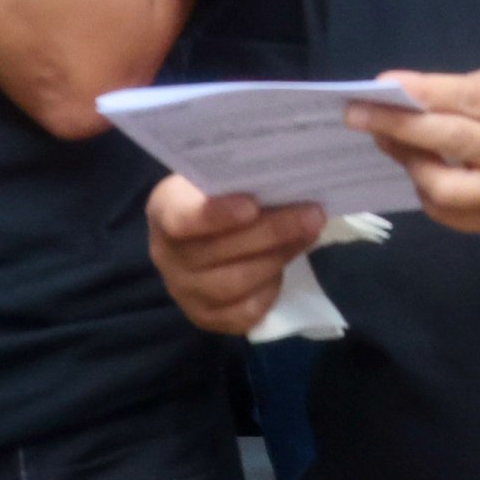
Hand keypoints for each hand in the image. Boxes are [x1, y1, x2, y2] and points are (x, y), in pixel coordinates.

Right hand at [145, 176, 328, 335]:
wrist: (209, 225)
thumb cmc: (223, 191)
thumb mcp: (226, 173)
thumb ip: (247, 173)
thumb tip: (293, 163)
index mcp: (166, 209)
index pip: (180, 218)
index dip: (214, 215)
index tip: (251, 206)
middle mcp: (166, 254)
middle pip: (216, 253)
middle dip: (271, 233)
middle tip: (313, 214)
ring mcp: (184, 290)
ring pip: (233, 284)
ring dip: (278, 257)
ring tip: (310, 232)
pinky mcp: (206, 316)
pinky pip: (243, 312)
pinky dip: (270, 289)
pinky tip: (287, 264)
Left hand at [358, 65, 479, 236]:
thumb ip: (469, 92)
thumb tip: (406, 100)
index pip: (467, 101)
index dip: (422, 93)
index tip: (379, 84)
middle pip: (450, 143)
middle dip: (398, 128)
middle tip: (356, 115)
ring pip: (443, 189)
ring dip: (409, 164)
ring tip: (391, 143)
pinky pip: (451, 213)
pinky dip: (429, 189)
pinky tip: (421, 170)